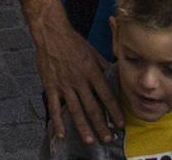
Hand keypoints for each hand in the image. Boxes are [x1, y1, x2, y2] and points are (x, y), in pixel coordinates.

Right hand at [31, 3, 119, 144]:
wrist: (51, 32)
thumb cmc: (73, 41)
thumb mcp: (93, 51)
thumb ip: (104, 66)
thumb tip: (116, 74)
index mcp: (91, 71)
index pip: (106, 95)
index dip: (114, 111)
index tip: (120, 124)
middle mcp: (79, 80)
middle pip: (92, 107)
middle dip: (101, 125)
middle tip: (108, 138)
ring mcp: (64, 85)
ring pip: (75, 110)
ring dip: (83, 127)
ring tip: (90, 140)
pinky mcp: (51, 86)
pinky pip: (54, 107)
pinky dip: (57, 122)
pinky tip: (61, 134)